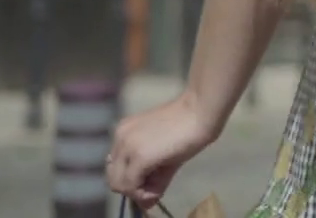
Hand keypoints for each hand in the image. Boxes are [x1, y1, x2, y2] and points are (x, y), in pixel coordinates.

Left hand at [106, 89, 221, 209]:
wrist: (201, 111)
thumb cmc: (188, 126)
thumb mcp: (165, 153)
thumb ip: (152, 177)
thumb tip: (146, 204)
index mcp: (123, 133)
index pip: (116, 167)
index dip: (132, 178)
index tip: (151, 180)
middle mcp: (119, 138)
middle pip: (113, 177)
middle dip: (132, 187)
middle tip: (155, 186)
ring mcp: (127, 147)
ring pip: (118, 184)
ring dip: (136, 191)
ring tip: (157, 186)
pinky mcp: (139, 157)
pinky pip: (130, 185)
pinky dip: (141, 193)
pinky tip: (157, 189)